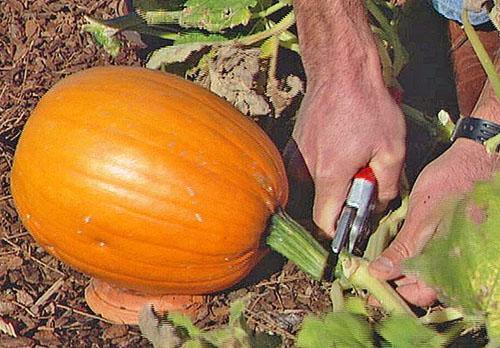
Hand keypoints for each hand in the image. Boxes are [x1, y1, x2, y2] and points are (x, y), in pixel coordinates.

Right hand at [292, 76, 405, 237]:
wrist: (340, 71)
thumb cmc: (367, 106)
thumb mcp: (392, 148)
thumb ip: (388, 185)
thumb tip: (381, 202)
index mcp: (329, 175)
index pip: (323, 222)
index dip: (338, 231)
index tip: (351, 227)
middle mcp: (305, 169)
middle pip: (317, 204)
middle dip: (338, 204)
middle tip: (360, 184)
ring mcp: (296, 155)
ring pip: (310, 187)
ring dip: (330, 184)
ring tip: (352, 162)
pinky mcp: (294, 144)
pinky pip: (305, 169)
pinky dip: (321, 169)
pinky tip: (340, 150)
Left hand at [369, 138, 498, 305]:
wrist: (475, 158)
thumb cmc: (454, 183)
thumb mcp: (424, 215)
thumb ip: (405, 248)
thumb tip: (380, 273)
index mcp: (453, 262)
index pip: (419, 293)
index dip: (393, 293)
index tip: (370, 290)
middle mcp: (456, 262)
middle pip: (420, 286)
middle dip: (393, 282)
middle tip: (369, 275)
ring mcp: (453, 250)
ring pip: (422, 272)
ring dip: (399, 271)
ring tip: (377, 265)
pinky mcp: (448, 238)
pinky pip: (427, 256)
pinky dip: (409, 257)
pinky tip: (393, 252)